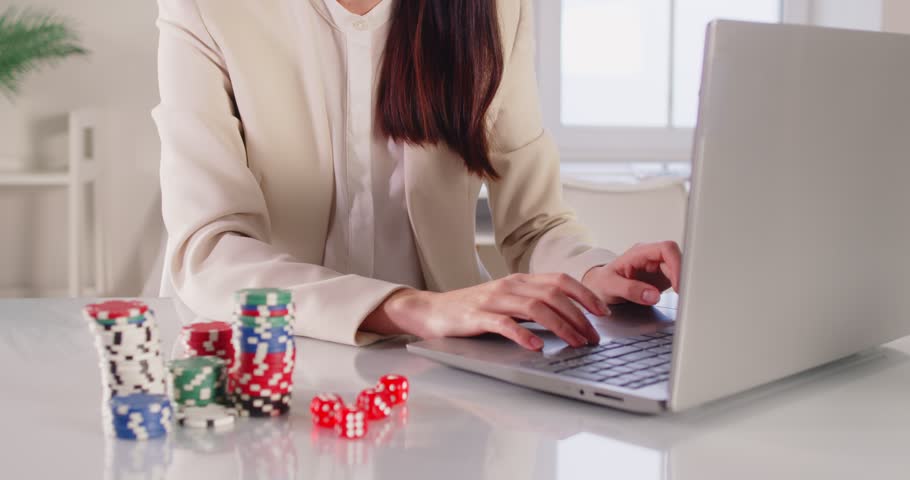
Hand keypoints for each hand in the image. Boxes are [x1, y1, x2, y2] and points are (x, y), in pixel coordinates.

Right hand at [362, 273, 610, 350]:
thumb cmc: (472, 310)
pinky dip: (523, 334)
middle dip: (579, 316)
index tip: (604, 312)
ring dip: (561, 326)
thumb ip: (533, 305)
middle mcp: (510, 286)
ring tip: (575, 342)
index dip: (585, 295)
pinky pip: (504, 324)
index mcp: (520, 280)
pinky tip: (537, 346)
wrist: (430, 310)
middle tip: (593, 337)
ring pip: (536, 307)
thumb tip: (569, 320)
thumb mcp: (507, 302)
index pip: (561, 281)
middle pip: (554, 295)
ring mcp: (493, 300)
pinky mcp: (477, 317)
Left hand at [583, 241, 681, 305]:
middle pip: (677, 259)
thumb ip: (630, 290)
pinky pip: (678, 279)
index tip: (678, 284)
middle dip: (682, 276)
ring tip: (680, 298)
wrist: (599, 287)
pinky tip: (678, 298)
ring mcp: (658, 267)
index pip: (666, 249)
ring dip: (683, 283)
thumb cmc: (601, 282)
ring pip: (681, 269)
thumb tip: (652, 295)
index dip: (676, 264)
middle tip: (681, 295)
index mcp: (639, 253)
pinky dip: (681, 288)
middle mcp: (651, 257)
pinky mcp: (662, 277)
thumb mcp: (610, 286)